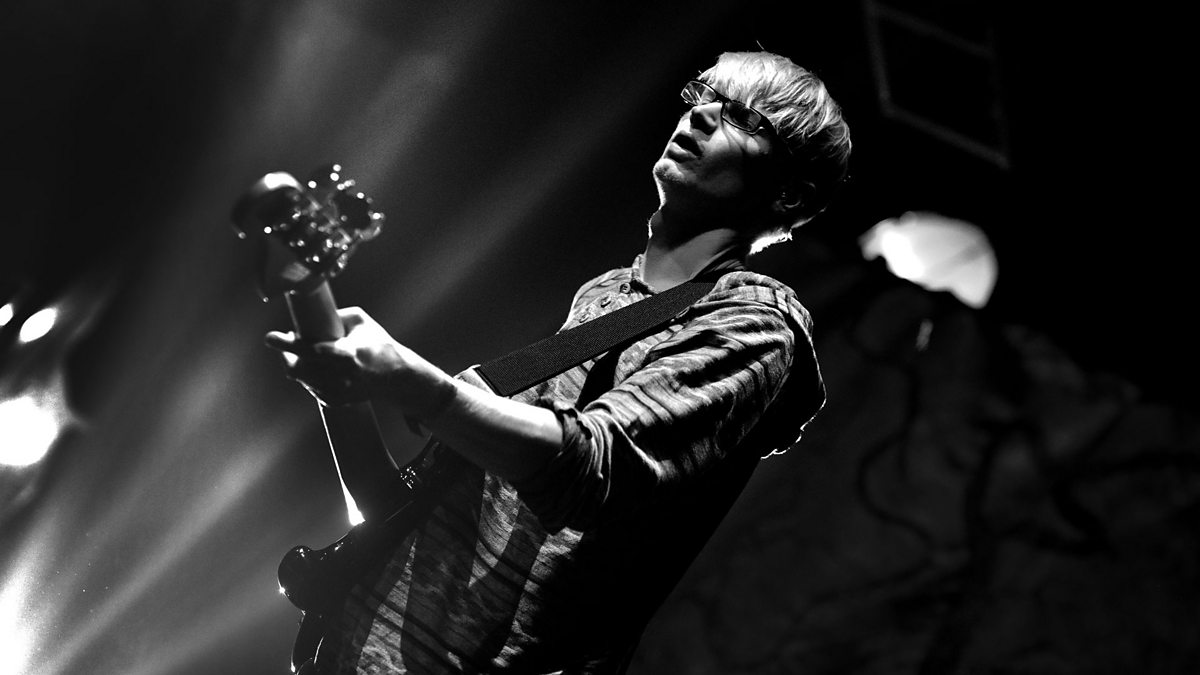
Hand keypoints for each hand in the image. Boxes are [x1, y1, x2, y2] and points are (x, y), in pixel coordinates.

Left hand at [265, 307, 452, 412]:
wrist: (395, 377)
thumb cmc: (378, 344)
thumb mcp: (361, 321)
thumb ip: (334, 315)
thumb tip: (309, 314)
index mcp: (348, 354)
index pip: (311, 351)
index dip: (288, 344)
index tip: (270, 337)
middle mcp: (341, 377)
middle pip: (298, 370)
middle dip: (288, 355)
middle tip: (287, 343)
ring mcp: (337, 392)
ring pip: (301, 379)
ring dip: (300, 364)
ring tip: (311, 353)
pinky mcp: (335, 401)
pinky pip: (311, 387)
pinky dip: (311, 377)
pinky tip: (323, 368)